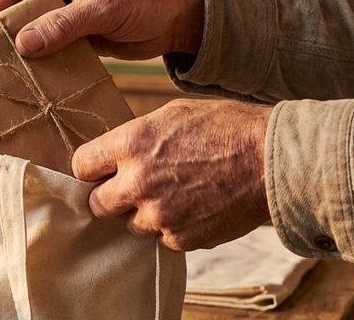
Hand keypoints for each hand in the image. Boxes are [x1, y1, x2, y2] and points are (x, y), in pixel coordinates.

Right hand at [0, 0, 204, 59]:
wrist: (182, 16)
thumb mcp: (101, 7)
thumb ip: (62, 24)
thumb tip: (23, 43)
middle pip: (20, 12)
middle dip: (6, 35)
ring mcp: (69, 13)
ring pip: (36, 33)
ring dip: (26, 54)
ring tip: (7, 76)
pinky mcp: (81, 35)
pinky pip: (55, 49)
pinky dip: (46, 64)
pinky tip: (36, 82)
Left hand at [72, 99, 271, 250]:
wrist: (273, 160)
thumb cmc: (226, 128)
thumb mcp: (172, 114)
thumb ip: (136, 137)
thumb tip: (115, 154)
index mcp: (130, 144)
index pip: (81, 165)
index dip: (91, 168)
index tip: (100, 170)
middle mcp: (137, 182)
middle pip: (96, 204)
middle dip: (110, 196)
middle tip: (132, 188)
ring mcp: (159, 215)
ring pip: (131, 224)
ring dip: (144, 213)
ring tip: (175, 193)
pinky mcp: (181, 238)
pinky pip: (162, 239)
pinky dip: (173, 227)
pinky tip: (194, 206)